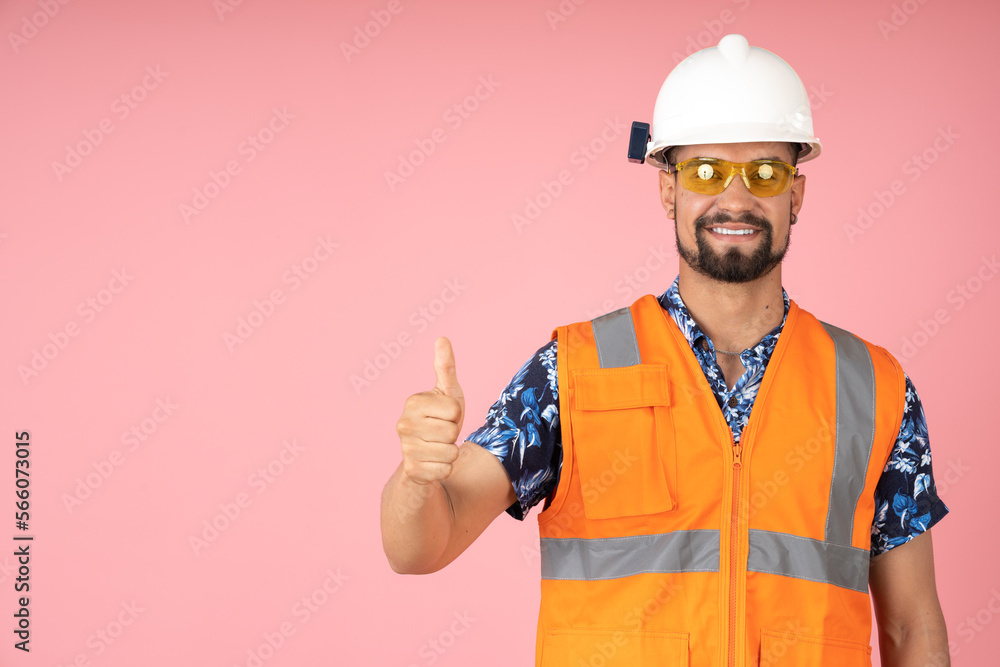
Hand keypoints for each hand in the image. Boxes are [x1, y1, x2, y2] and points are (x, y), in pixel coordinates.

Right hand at [396, 337, 465, 484]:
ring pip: (450, 452)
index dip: (457, 414)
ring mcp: (406, 449)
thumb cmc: (440, 418)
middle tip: (442, 433)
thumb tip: (442, 338)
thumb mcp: (448, 392)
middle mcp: (403, 425)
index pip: (454, 409)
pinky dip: (446, 468)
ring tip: (439, 447)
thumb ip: (445, 367)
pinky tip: (435, 462)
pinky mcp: (413, 471)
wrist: (426, 454)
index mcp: (413, 402)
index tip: (446, 416)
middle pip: (451, 432)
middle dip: (453, 434)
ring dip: (451, 452)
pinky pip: (445, 470)